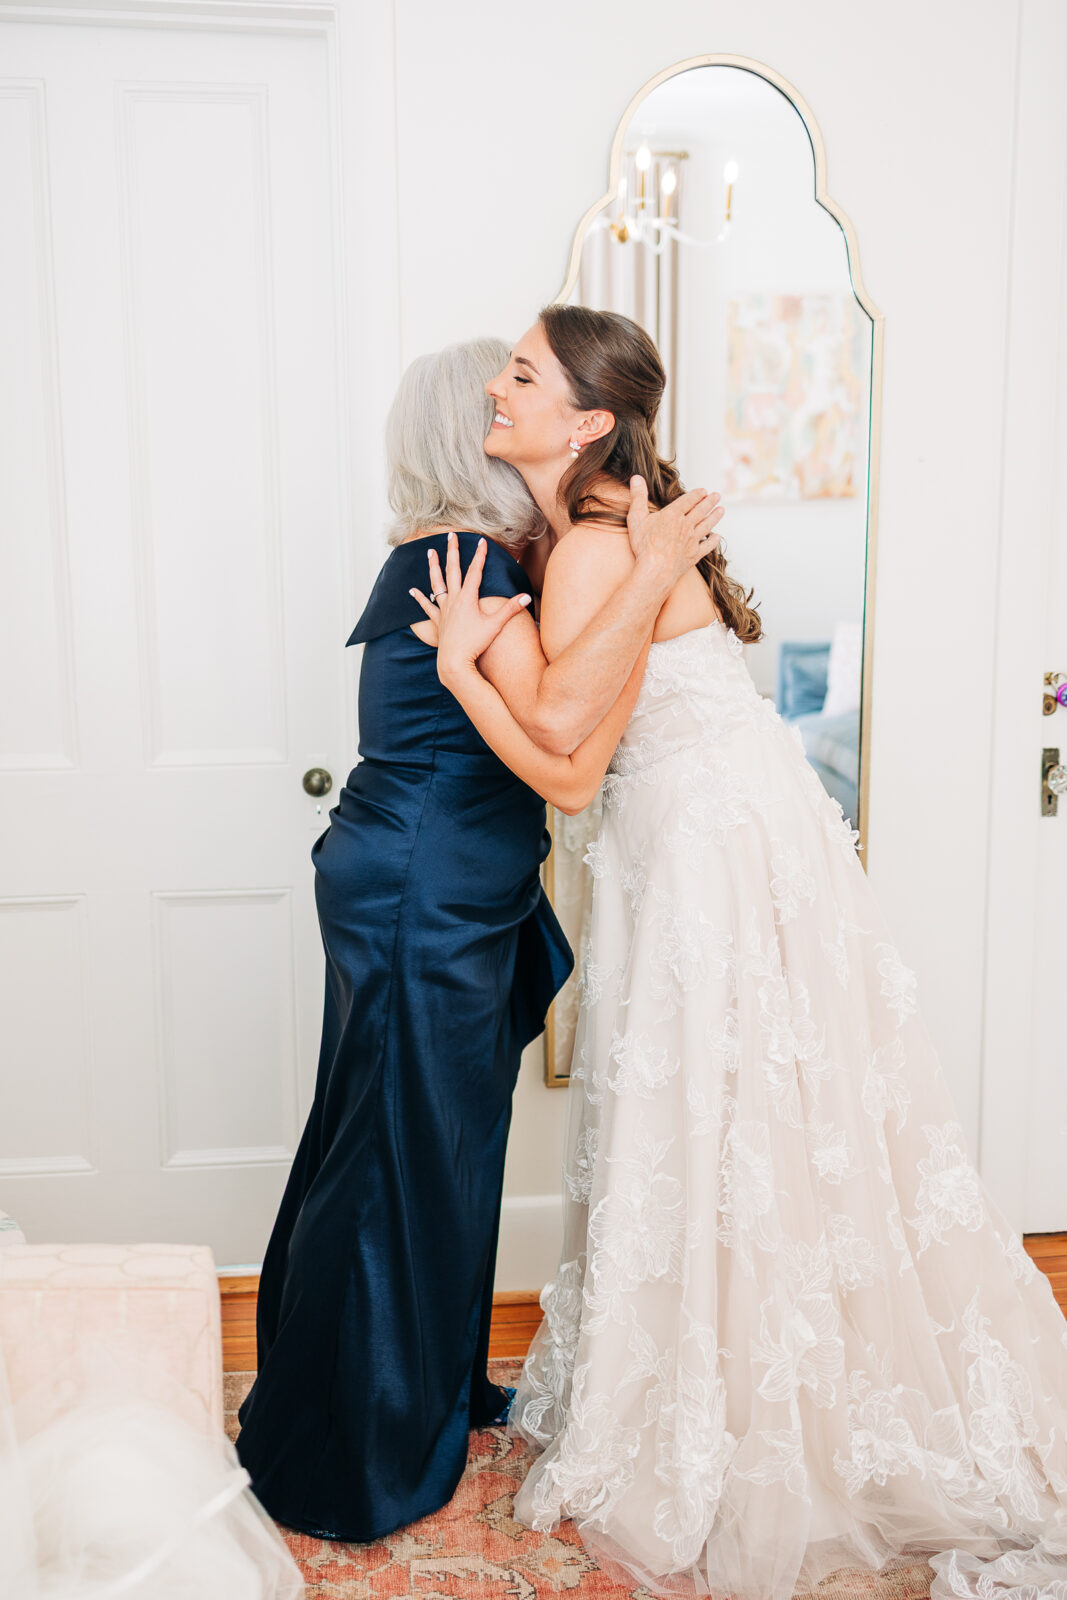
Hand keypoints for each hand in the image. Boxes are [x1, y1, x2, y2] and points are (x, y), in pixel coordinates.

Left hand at [409, 532, 531, 684]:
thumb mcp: (495, 625)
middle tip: (451, 535)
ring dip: (433, 567)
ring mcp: (443, 610)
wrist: (455, 662)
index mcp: (467, 598)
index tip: (482, 541)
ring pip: (436, 583)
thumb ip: (511, 609)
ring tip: (430, 552)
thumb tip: (527, 596)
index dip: (480, 556)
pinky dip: (419, 598)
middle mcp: (453, 600)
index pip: (475, 571)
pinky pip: (426, 606)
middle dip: (452, 551)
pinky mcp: (437, 621)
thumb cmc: (475, 644)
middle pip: (452, 570)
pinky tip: (412, 590)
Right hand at [626, 475, 724, 589]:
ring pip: (706, 526)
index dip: (697, 495)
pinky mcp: (694, 555)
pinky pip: (706, 546)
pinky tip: (717, 537)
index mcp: (673, 515)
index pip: (688, 501)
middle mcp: (686, 526)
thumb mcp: (636, 518)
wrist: (656, 570)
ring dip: (715, 517)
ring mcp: (691, 541)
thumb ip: (638, 497)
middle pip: (700, 511)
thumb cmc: (644, 545)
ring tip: (721, 510)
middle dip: (710, 502)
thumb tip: (636, 478)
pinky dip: (713, 541)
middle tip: (717, 496)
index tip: (704, 491)